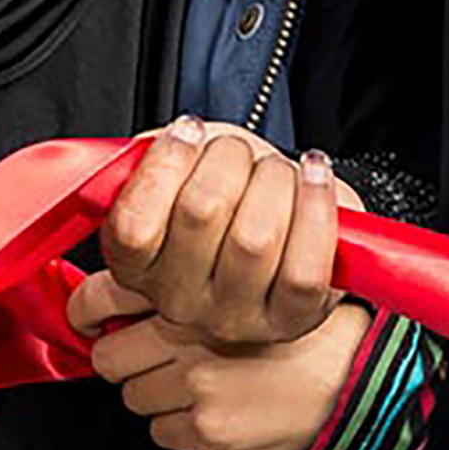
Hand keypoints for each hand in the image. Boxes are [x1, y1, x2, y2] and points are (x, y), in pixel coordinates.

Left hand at [72, 273, 369, 449]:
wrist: (357, 370)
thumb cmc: (311, 326)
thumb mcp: (253, 279)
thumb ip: (200, 276)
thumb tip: (150, 279)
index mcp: (195, 289)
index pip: (104, 295)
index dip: (87, 309)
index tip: (88, 317)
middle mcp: (188, 333)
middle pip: (111, 355)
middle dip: (125, 358)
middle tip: (150, 357)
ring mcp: (196, 383)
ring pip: (134, 396)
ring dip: (154, 393)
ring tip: (190, 385)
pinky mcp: (210, 427)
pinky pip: (162, 432)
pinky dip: (179, 427)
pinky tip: (210, 411)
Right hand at [98, 120, 339, 348]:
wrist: (285, 231)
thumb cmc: (229, 197)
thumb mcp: (180, 168)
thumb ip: (156, 155)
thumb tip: (172, 140)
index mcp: (138, 268)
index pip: (132, 226)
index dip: (166, 164)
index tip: (189, 130)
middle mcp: (180, 302)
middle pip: (201, 213)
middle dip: (229, 156)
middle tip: (239, 152)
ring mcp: (235, 317)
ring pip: (256, 237)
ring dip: (274, 178)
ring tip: (277, 170)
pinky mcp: (291, 320)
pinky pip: (305, 266)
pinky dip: (316, 205)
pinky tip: (314, 177)